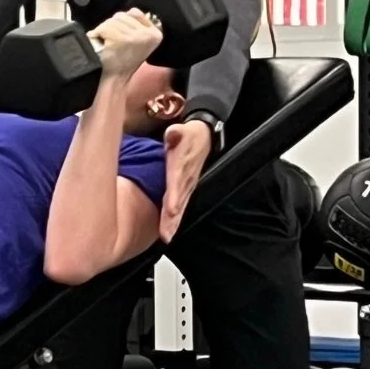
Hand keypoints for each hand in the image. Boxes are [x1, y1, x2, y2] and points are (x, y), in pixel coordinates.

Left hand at [89, 7, 161, 79]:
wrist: (116, 78)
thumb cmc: (125, 60)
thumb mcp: (140, 41)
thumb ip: (138, 25)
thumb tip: (130, 12)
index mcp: (155, 34)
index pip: (135, 12)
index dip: (123, 21)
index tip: (121, 34)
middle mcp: (147, 34)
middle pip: (122, 15)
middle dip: (112, 25)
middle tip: (112, 41)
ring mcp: (134, 36)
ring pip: (112, 20)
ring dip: (104, 30)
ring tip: (108, 43)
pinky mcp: (121, 39)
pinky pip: (104, 28)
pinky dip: (98, 33)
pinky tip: (101, 43)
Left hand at [159, 119, 212, 241]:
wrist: (204, 139)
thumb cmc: (188, 136)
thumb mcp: (181, 130)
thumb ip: (176, 133)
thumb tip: (172, 133)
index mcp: (181, 167)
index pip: (177, 184)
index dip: (174, 198)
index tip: (171, 211)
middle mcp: (185, 181)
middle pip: (178, 202)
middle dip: (172, 219)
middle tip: (166, 235)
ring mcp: (187, 187)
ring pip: (180, 209)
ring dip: (173, 224)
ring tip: (166, 237)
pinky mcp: (185, 190)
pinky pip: (179, 207)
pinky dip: (174, 220)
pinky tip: (168, 231)